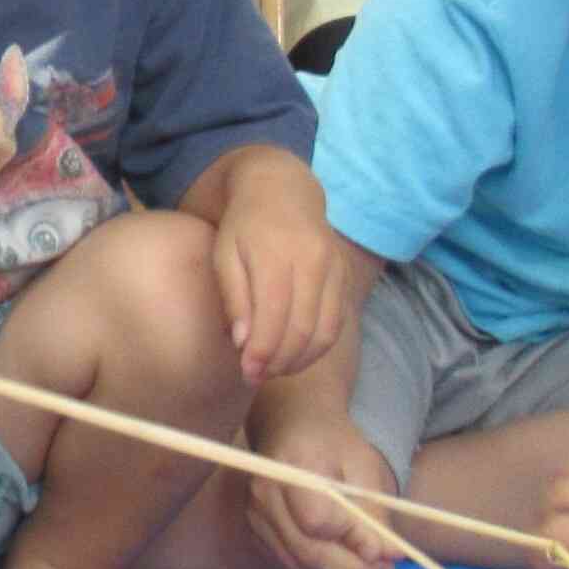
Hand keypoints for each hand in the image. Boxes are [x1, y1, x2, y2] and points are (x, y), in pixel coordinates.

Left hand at [209, 163, 349, 383]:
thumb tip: (242, 343)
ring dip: (300, 360)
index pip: (274, 316)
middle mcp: (313, 262)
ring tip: (274, 370)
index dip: (261, 353)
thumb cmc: (243, 227)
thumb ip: (234, 298)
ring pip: (325, 331)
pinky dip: (317, 347)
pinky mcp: (344, 277)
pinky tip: (295, 355)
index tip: (246, 371)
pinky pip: (337, 323)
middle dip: (279, 362)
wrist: (282, 192)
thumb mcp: (224, 255)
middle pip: (302, 329)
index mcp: (277, 255)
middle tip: (257, 376)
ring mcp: (334, 269)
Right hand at [246, 408, 399, 568]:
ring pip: (300, 564)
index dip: (353, 540)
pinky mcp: (260, 533)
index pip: (318, 520)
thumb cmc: (333, 442)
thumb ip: (374, 513)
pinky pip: (294, 565)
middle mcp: (265, 495)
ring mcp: (257, 516)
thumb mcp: (363, 468)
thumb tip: (389, 556)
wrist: (294, 428)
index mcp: (291, 466)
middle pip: (307, 550)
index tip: (385, 550)